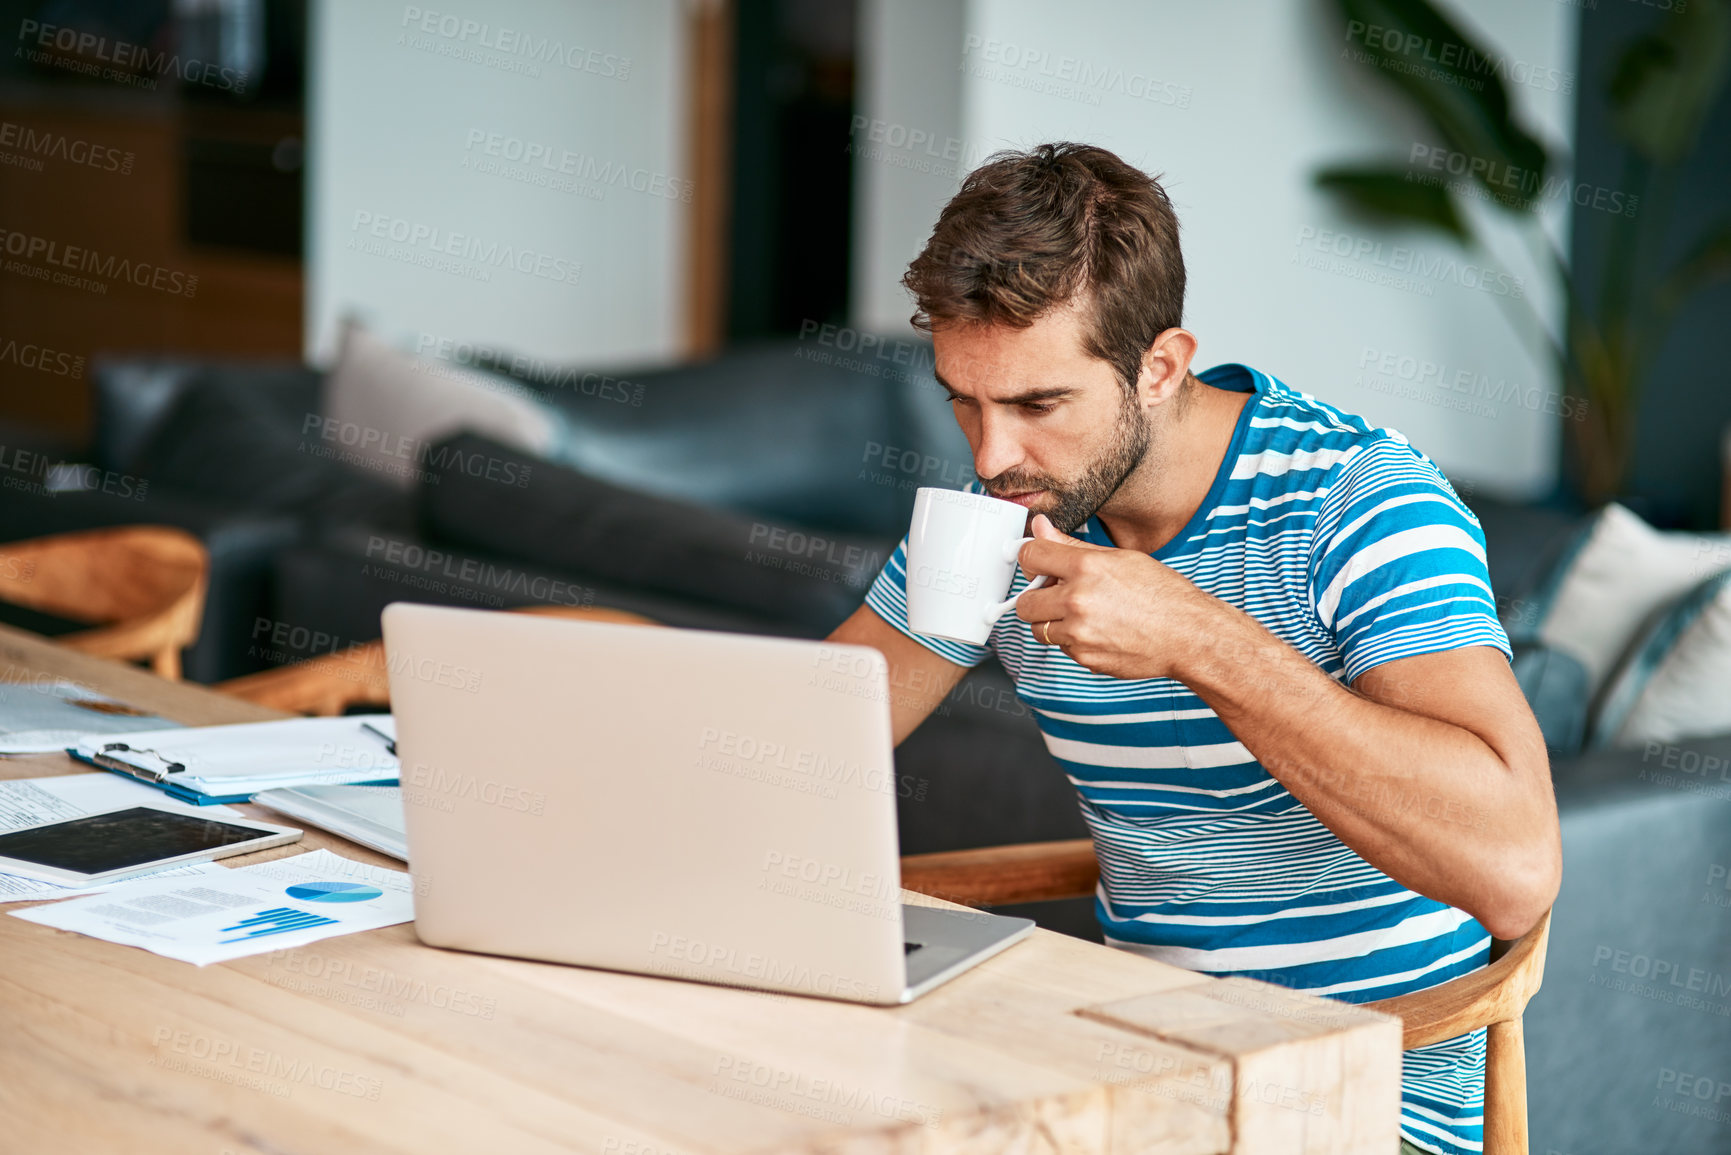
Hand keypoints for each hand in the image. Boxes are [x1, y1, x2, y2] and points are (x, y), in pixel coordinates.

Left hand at [1013, 514, 1211, 679]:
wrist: (1187, 635)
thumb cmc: (1161, 595)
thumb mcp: (1119, 558)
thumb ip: (1071, 545)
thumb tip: (1041, 527)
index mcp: (1086, 568)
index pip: (1030, 556)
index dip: (1031, 559)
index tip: (1036, 564)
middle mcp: (1077, 601)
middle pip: (1024, 601)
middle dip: (1037, 597)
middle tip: (1057, 594)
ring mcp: (1079, 633)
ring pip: (1038, 629)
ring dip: (1052, 622)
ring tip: (1081, 614)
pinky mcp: (1084, 658)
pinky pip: (1061, 648)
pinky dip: (1072, 641)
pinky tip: (1098, 631)